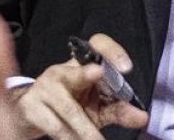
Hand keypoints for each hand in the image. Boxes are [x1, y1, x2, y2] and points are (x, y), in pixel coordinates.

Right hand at [15, 34, 148, 139]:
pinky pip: (54, 125)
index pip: (98, 44)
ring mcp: (44, 88)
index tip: (126, 68)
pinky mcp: (30, 107)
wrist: (30, 116)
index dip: (113, 51)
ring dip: (85, 129)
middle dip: (86, 77)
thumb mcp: (98, 107)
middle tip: (99, 74)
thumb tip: (143, 118)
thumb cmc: (71, 105)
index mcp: (83, 64)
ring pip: (68, 109)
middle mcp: (62, 71)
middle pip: (77, 75)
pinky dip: (69, 137)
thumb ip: (120, 110)